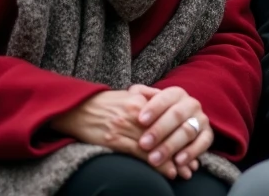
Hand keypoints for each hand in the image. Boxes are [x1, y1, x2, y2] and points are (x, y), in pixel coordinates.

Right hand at [48, 89, 194, 179]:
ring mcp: (124, 127)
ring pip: (155, 146)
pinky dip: (155, 164)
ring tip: (183, 173)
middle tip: (192, 165)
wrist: (76, 108)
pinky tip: (167, 171)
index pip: (167, 120)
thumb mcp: (128, 95)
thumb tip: (165, 104)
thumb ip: (147, 98)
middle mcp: (135, 113)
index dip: (181, 134)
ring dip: (171, 162)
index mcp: (140, 101)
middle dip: (180, 151)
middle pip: (164, 134)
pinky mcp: (114, 140)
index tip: (192, 146)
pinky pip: (140, 154)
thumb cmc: (104, 103)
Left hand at [133, 85, 212, 180]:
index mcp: (176, 93)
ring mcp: (201, 119)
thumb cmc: (156, 114)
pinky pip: (203, 144)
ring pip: (188, 131)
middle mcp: (191, 104)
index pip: (165, 97)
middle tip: (144, 144)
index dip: (153, 108)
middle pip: (176, 115)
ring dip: (170, 146)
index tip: (140, 120)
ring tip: (155, 159)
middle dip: (159, 130)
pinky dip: (191, 153)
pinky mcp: (208, 135)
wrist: (178, 124)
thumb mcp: (147, 101)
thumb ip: (139, 96)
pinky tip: (178, 162)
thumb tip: (132, 94)